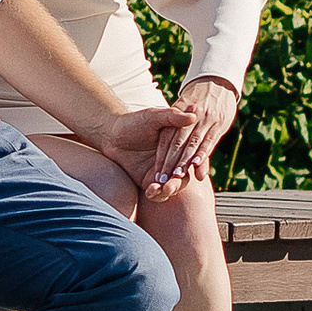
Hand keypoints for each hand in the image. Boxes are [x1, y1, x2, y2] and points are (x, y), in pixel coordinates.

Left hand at [110, 76, 238, 196]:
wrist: (112, 134)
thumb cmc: (135, 122)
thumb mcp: (154, 117)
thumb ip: (172, 117)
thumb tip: (193, 117)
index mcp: (180, 145)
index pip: (195, 157)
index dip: (199, 163)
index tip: (196, 168)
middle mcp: (174, 161)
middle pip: (185, 175)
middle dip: (181, 181)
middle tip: (174, 183)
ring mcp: (162, 172)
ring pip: (173, 186)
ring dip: (171, 189)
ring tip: (164, 188)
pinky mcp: (150, 181)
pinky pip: (157, 192)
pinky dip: (157, 194)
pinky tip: (151, 190)